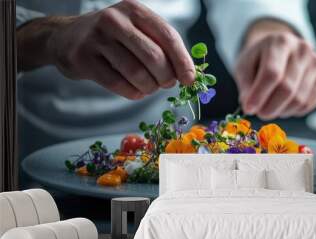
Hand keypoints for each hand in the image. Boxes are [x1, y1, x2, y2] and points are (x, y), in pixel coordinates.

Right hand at [19, 0, 194, 99]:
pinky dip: (133, 93)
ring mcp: (97, 39)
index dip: (182, 61)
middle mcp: (115, 20)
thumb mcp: (136, 30)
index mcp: (134, 10)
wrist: (67, 38)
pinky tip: (136, 91)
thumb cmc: (113, 37)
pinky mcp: (83, 59)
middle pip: (154, 57)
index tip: (190, 79)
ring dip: (150, 87)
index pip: (168, 36)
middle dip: (166, 77)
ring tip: (150, 87)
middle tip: (166, 84)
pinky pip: (118, 84)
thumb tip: (188, 74)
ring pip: (137, 73)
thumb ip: (161, 46)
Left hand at [235, 22, 315, 119]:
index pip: (272, 73)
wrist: (279, 49)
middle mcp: (302, 49)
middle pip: (287, 88)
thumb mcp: (243, 66)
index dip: (259, 95)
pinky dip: (294, 111)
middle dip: (270, 107)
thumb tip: (250, 106)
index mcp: (280, 42)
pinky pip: (310, 103)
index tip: (249, 109)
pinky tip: (284, 104)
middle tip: (259, 113)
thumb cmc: (259, 59)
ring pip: (299, 99)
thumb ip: (245, 85)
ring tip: (270, 106)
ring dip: (281, 111)